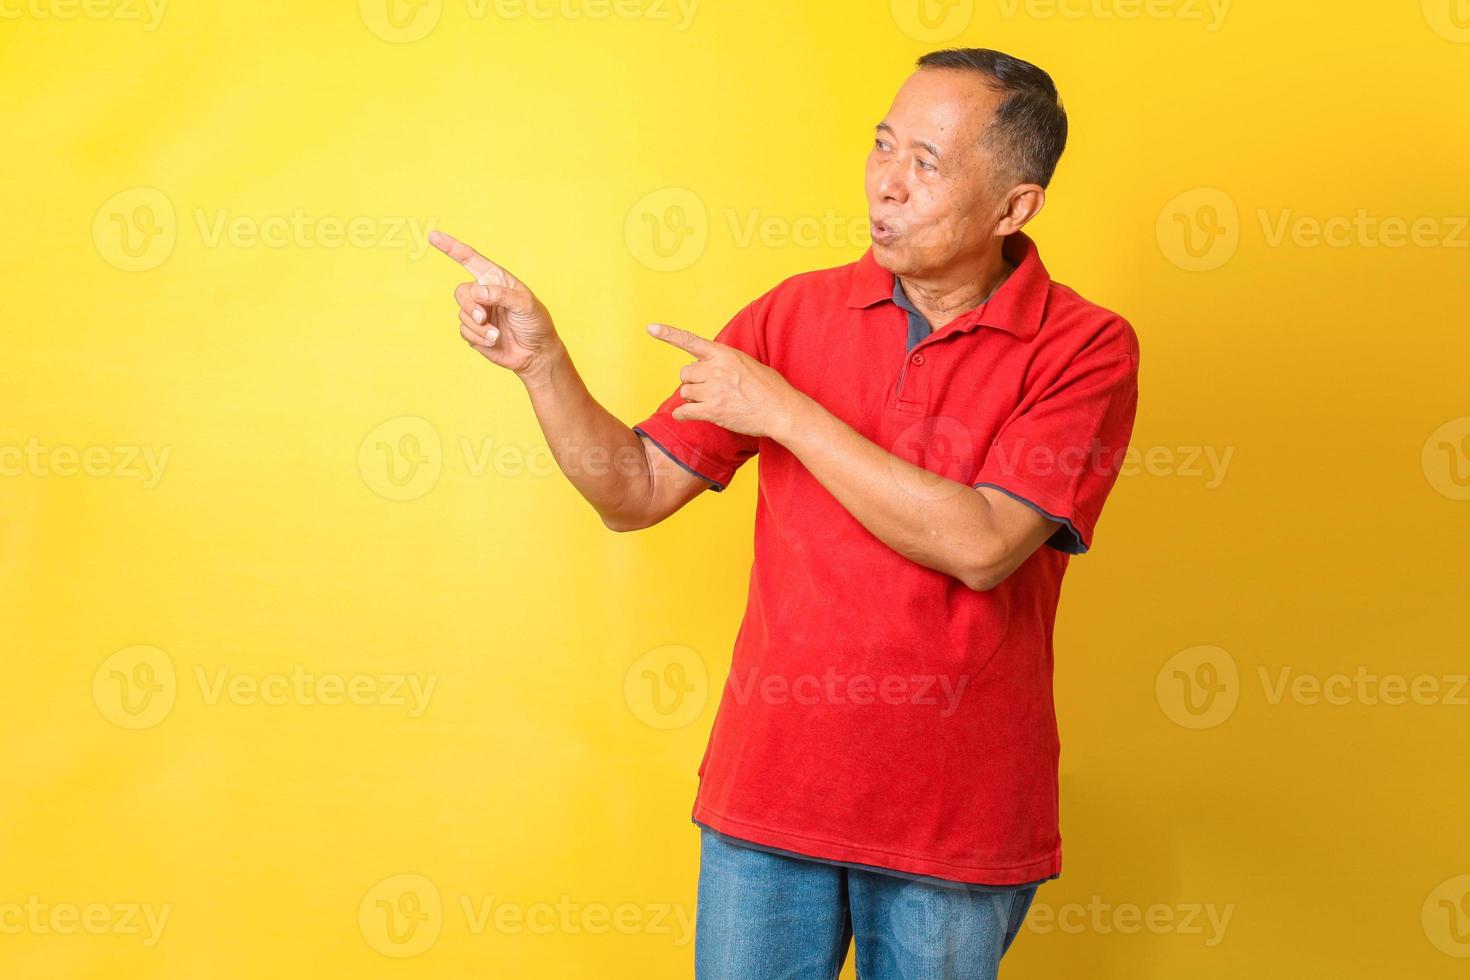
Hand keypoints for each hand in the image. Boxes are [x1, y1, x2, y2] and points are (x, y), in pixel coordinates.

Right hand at [428, 230, 560, 377]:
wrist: (536, 353)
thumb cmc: (535, 323)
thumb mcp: (525, 305)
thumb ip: (501, 295)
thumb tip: (477, 292)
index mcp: (496, 279)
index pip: (470, 259)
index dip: (451, 247)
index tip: (434, 236)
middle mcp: (484, 293)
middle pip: (461, 292)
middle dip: (469, 306)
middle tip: (483, 317)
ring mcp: (478, 313)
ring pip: (462, 314)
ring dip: (479, 327)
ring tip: (497, 335)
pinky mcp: (474, 332)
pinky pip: (464, 331)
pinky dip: (478, 338)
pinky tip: (494, 341)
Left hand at [645, 322, 805, 439]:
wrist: (782, 410)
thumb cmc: (770, 388)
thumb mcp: (749, 363)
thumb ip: (726, 362)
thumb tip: (708, 365)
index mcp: (725, 354)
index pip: (691, 341)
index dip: (668, 334)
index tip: (651, 328)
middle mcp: (716, 369)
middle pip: (685, 373)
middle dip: (692, 382)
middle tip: (708, 390)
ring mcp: (713, 390)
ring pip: (684, 392)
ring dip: (692, 399)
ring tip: (710, 403)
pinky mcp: (712, 410)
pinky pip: (684, 411)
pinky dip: (683, 415)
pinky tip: (687, 416)